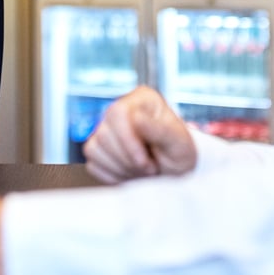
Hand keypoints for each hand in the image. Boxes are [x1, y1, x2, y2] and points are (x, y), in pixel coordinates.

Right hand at [82, 85, 196, 182]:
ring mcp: (106, 129)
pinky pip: (93, 164)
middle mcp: (120, 111)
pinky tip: (130, 173)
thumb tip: (136, 118)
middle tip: (149, 168)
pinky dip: (112, 175)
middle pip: (103, 133)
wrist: (177, 172)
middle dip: (127, 159)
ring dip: (120, 168)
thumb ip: (159, 130)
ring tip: (142, 170)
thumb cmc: (180, 153)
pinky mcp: (99, 149)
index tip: (146, 161)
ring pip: (94, 149)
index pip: (117, 113)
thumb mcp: (178, 142)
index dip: (128, 141)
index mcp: (141, 99)